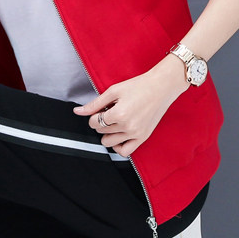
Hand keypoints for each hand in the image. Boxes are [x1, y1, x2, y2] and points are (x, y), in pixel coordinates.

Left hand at [73, 54, 188, 155]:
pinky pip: (125, 151)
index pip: (94, 122)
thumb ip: (94, 104)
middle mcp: (127, 126)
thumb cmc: (139, 86)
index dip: (93, 115)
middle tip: (109, 112)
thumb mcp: (113, 91)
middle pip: (101, 131)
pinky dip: (118, 146)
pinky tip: (118, 135)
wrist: (161, 87)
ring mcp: (136, 134)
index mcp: (119, 114)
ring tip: (114, 122)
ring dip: (107, 133)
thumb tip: (77, 111)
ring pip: (109, 143)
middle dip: (100, 122)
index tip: (101, 109)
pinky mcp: (143, 137)